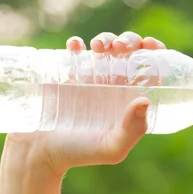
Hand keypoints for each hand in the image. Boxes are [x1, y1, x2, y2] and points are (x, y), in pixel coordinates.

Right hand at [4, 31, 166, 174]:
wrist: (38, 154)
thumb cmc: (78, 154)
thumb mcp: (111, 148)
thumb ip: (132, 131)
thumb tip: (144, 101)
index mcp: (129, 98)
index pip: (149, 69)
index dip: (154, 52)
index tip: (151, 46)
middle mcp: (112, 84)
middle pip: (128, 51)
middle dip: (129, 40)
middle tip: (121, 47)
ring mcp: (87, 77)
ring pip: (103, 45)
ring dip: (106, 39)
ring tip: (99, 47)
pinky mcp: (63, 73)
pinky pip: (72, 51)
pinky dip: (76, 43)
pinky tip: (76, 46)